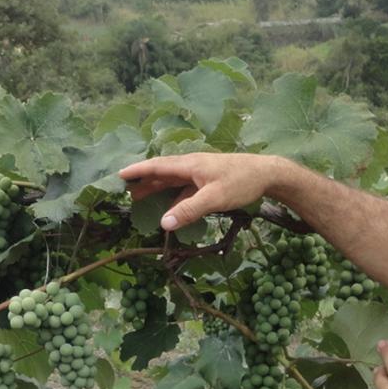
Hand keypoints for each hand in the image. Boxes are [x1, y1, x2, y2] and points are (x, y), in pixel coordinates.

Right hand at [119, 153, 282, 230]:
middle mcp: (192, 166)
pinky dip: (175, 197)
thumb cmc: (241, 182)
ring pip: (173, 181)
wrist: (267, 174)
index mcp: (190, 165)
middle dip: (143, 182)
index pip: (157, 166)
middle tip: (126, 192)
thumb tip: (164, 223)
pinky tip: (172, 208)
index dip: (138, 171)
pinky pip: (186, 189)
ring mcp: (201, 173)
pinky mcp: (210, 181)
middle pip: (162, 173)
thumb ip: (189, 210)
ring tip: (141, 198)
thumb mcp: (214, 198)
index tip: (119, 175)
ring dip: (157, 189)